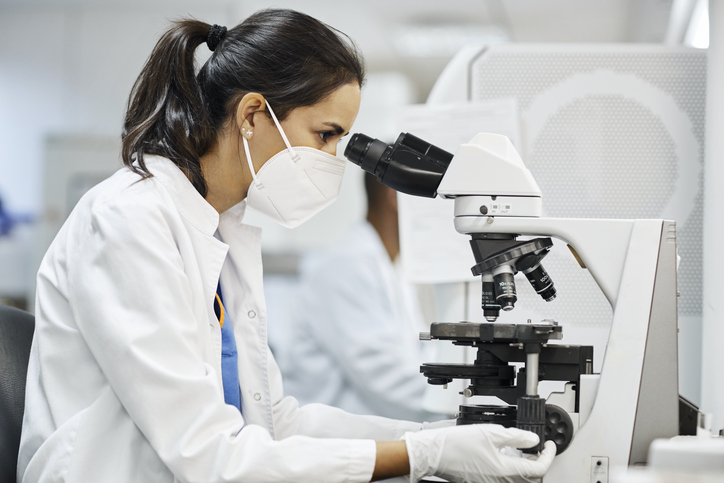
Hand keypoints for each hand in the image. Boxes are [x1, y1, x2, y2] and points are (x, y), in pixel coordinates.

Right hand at [403, 424, 555, 482]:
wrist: (433, 453)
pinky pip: (502, 477)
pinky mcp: (481, 481)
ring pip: (515, 477)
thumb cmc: (457, 444)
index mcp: (504, 470)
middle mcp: (499, 481)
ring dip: (523, 464)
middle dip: (537, 461)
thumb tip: (533, 440)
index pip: (537, 469)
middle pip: (528, 477)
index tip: (550, 445)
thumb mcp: (491, 433)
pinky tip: (503, 453)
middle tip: (538, 447)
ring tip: (521, 448)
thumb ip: (516, 437)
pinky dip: (509, 466)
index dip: (548, 456)